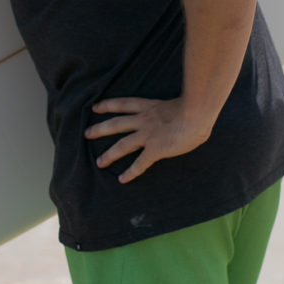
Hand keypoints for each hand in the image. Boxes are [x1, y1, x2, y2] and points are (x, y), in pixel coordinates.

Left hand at [85, 97, 211, 183]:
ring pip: (122, 145)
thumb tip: (185, 116)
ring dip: (109, 154)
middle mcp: (145, 120)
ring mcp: (148, 135)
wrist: (197, 113)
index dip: (108, 105)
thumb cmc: (197, 107)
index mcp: (150, 107)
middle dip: (100, 129)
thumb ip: (177, 110)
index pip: (124, 104)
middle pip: (116, 124)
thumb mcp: (182, 103)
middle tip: (87, 133)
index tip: (96, 107)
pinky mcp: (155, 149)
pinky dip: (131, 172)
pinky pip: (140, 163)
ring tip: (99, 162)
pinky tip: (122, 179)